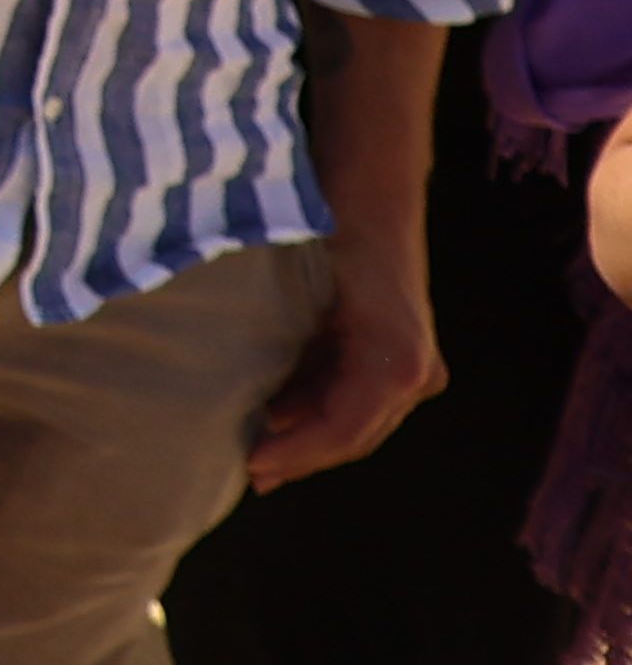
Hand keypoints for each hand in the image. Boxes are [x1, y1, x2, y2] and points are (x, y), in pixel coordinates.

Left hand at [244, 239, 440, 486]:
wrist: (370, 192)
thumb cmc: (327, 231)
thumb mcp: (298, 290)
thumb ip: (283, 348)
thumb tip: (247, 402)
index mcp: (395, 361)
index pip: (344, 429)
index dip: (298, 452)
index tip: (252, 465)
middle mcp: (416, 372)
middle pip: (354, 434)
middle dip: (301, 454)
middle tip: (250, 472)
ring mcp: (416, 365)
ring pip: (357, 419)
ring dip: (307, 434)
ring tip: (258, 451)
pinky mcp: (404, 355)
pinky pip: (358, 395)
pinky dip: (318, 406)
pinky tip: (279, 412)